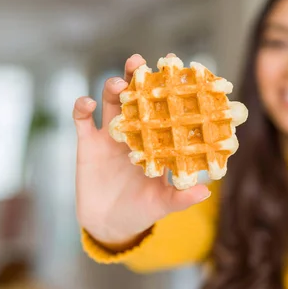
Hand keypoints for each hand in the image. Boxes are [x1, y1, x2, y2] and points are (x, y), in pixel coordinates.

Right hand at [73, 54, 210, 247]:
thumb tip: (205, 191)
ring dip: (112, 88)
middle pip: (136, 97)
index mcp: (156, 140)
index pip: (163, 109)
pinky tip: (87, 102)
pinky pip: (82, 120)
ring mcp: (111, 136)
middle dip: (136, 78)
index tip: (176, 70)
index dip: (167, 89)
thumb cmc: (141, 211)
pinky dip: (82, 107)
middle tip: (139, 63)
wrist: (109, 225)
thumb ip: (181, 197)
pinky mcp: (88, 144)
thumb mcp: (162, 204)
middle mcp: (135, 132)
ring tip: (119, 84)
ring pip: (110, 102)